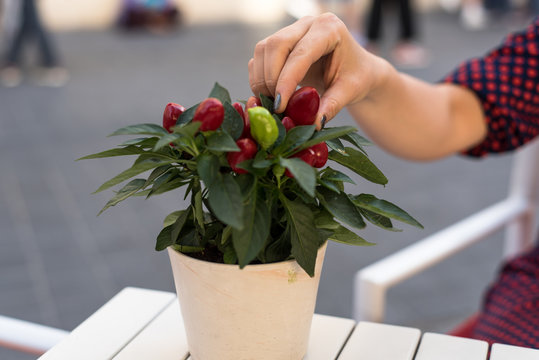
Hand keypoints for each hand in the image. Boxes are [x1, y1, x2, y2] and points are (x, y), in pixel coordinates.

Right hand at [248, 13, 385, 127]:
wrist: (354, 70)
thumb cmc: (355, 77)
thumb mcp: (349, 92)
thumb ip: (332, 105)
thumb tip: (314, 124)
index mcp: (329, 29)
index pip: (301, 53)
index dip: (286, 80)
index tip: (280, 105)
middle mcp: (308, 24)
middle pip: (276, 45)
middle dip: (271, 78)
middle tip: (277, 106)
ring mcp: (291, 30)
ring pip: (263, 50)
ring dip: (261, 78)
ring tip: (274, 102)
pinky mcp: (279, 42)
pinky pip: (260, 57)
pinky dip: (258, 77)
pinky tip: (270, 94)